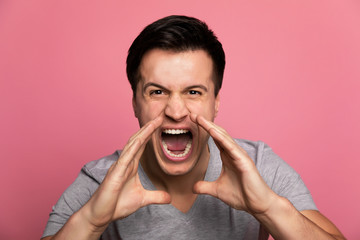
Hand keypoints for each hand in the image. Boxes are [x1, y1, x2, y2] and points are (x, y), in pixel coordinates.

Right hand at [80, 116, 170, 230]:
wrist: (101, 215)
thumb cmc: (117, 205)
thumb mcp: (142, 199)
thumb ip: (156, 196)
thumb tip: (169, 198)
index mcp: (131, 165)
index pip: (142, 145)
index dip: (150, 134)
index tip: (160, 124)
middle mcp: (125, 162)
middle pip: (138, 140)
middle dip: (148, 128)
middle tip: (159, 117)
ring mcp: (119, 166)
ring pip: (132, 145)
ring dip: (143, 133)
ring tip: (153, 122)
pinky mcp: (115, 174)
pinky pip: (125, 158)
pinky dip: (133, 148)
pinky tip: (141, 140)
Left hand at [190, 114, 277, 214]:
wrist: (257, 205)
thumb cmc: (241, 195)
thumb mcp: (217, 190)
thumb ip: (205, 187)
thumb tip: (193, 187)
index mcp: (227, 156)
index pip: (214, 139)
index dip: (204, 129)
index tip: (192, 121)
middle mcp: (233, 152)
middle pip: (218, 133)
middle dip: (205, 124)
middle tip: (192, 114)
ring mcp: (239, 155)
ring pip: (223, 137)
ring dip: (211, 127)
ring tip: (199, 118)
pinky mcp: (244, 161)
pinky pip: (230, 147)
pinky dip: (221, 138)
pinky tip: (212, 131)